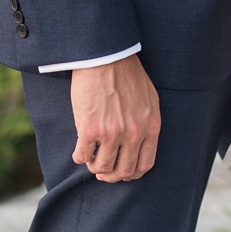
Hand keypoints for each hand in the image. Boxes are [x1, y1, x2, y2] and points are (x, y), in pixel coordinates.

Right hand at [69, 54, 160, 181]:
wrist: (106, 57)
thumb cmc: (127, 74)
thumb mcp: (149, 99)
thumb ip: (147, 123)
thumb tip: (139, 144)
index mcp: (150, 126)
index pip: (144, 165)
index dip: (131, 173)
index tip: (122, 171)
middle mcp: (134, 134)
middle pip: (123, 171)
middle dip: (112, 175)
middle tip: (103, 169)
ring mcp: (112, 133)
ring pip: (102, 168)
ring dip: (95, 166)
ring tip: (91, 158)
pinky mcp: (89, 129)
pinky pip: (82, 156)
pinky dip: (79, 157)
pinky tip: (80, 149)